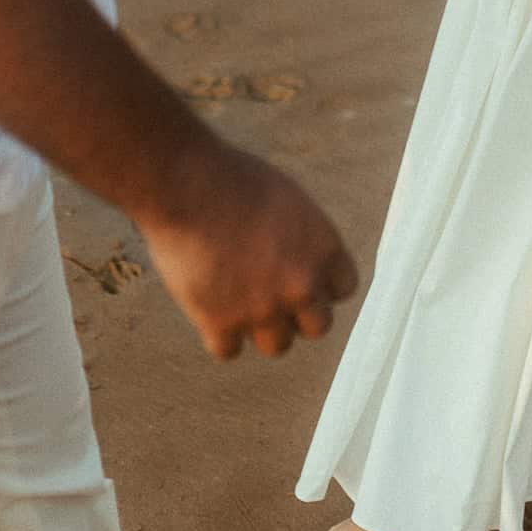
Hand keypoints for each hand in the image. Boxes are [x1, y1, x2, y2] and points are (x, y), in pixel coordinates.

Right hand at [137, 135, 357, 360]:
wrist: (188, 186)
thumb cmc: (234, 180)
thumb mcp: (288, 199)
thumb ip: (303, 239)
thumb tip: (305, 266)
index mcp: (323, 248)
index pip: (343, 288)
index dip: (321, 283)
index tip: (300, 274)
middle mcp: (301, 284)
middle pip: (318, 326)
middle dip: (297, 313)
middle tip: (270, 293)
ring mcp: (263, 309)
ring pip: (276, 345)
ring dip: (260, 327)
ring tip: (237, 297)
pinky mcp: (222, 324)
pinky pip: (229, 350)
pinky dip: (218, 333)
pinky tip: (208, 305)